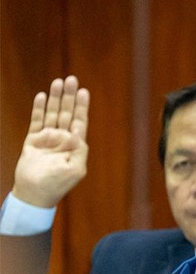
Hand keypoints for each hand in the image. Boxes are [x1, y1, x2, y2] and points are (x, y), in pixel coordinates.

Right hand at [12, 76, 89, 206]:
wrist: (34, 194)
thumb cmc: (58, 185)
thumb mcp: (76, 169)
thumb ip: (79, 149)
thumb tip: (79, 132)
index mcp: (75, 145)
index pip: (80, 121)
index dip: (82, 106)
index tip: (84, 92)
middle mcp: (62, 139)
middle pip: (67, 113)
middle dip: (69, 97)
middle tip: (72, 79)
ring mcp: (48, 138)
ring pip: (52, 114)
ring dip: (55, 98)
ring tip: (58, 82)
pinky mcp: (33, 140)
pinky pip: (37, 121)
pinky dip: (39, 109)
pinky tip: (42, 96)